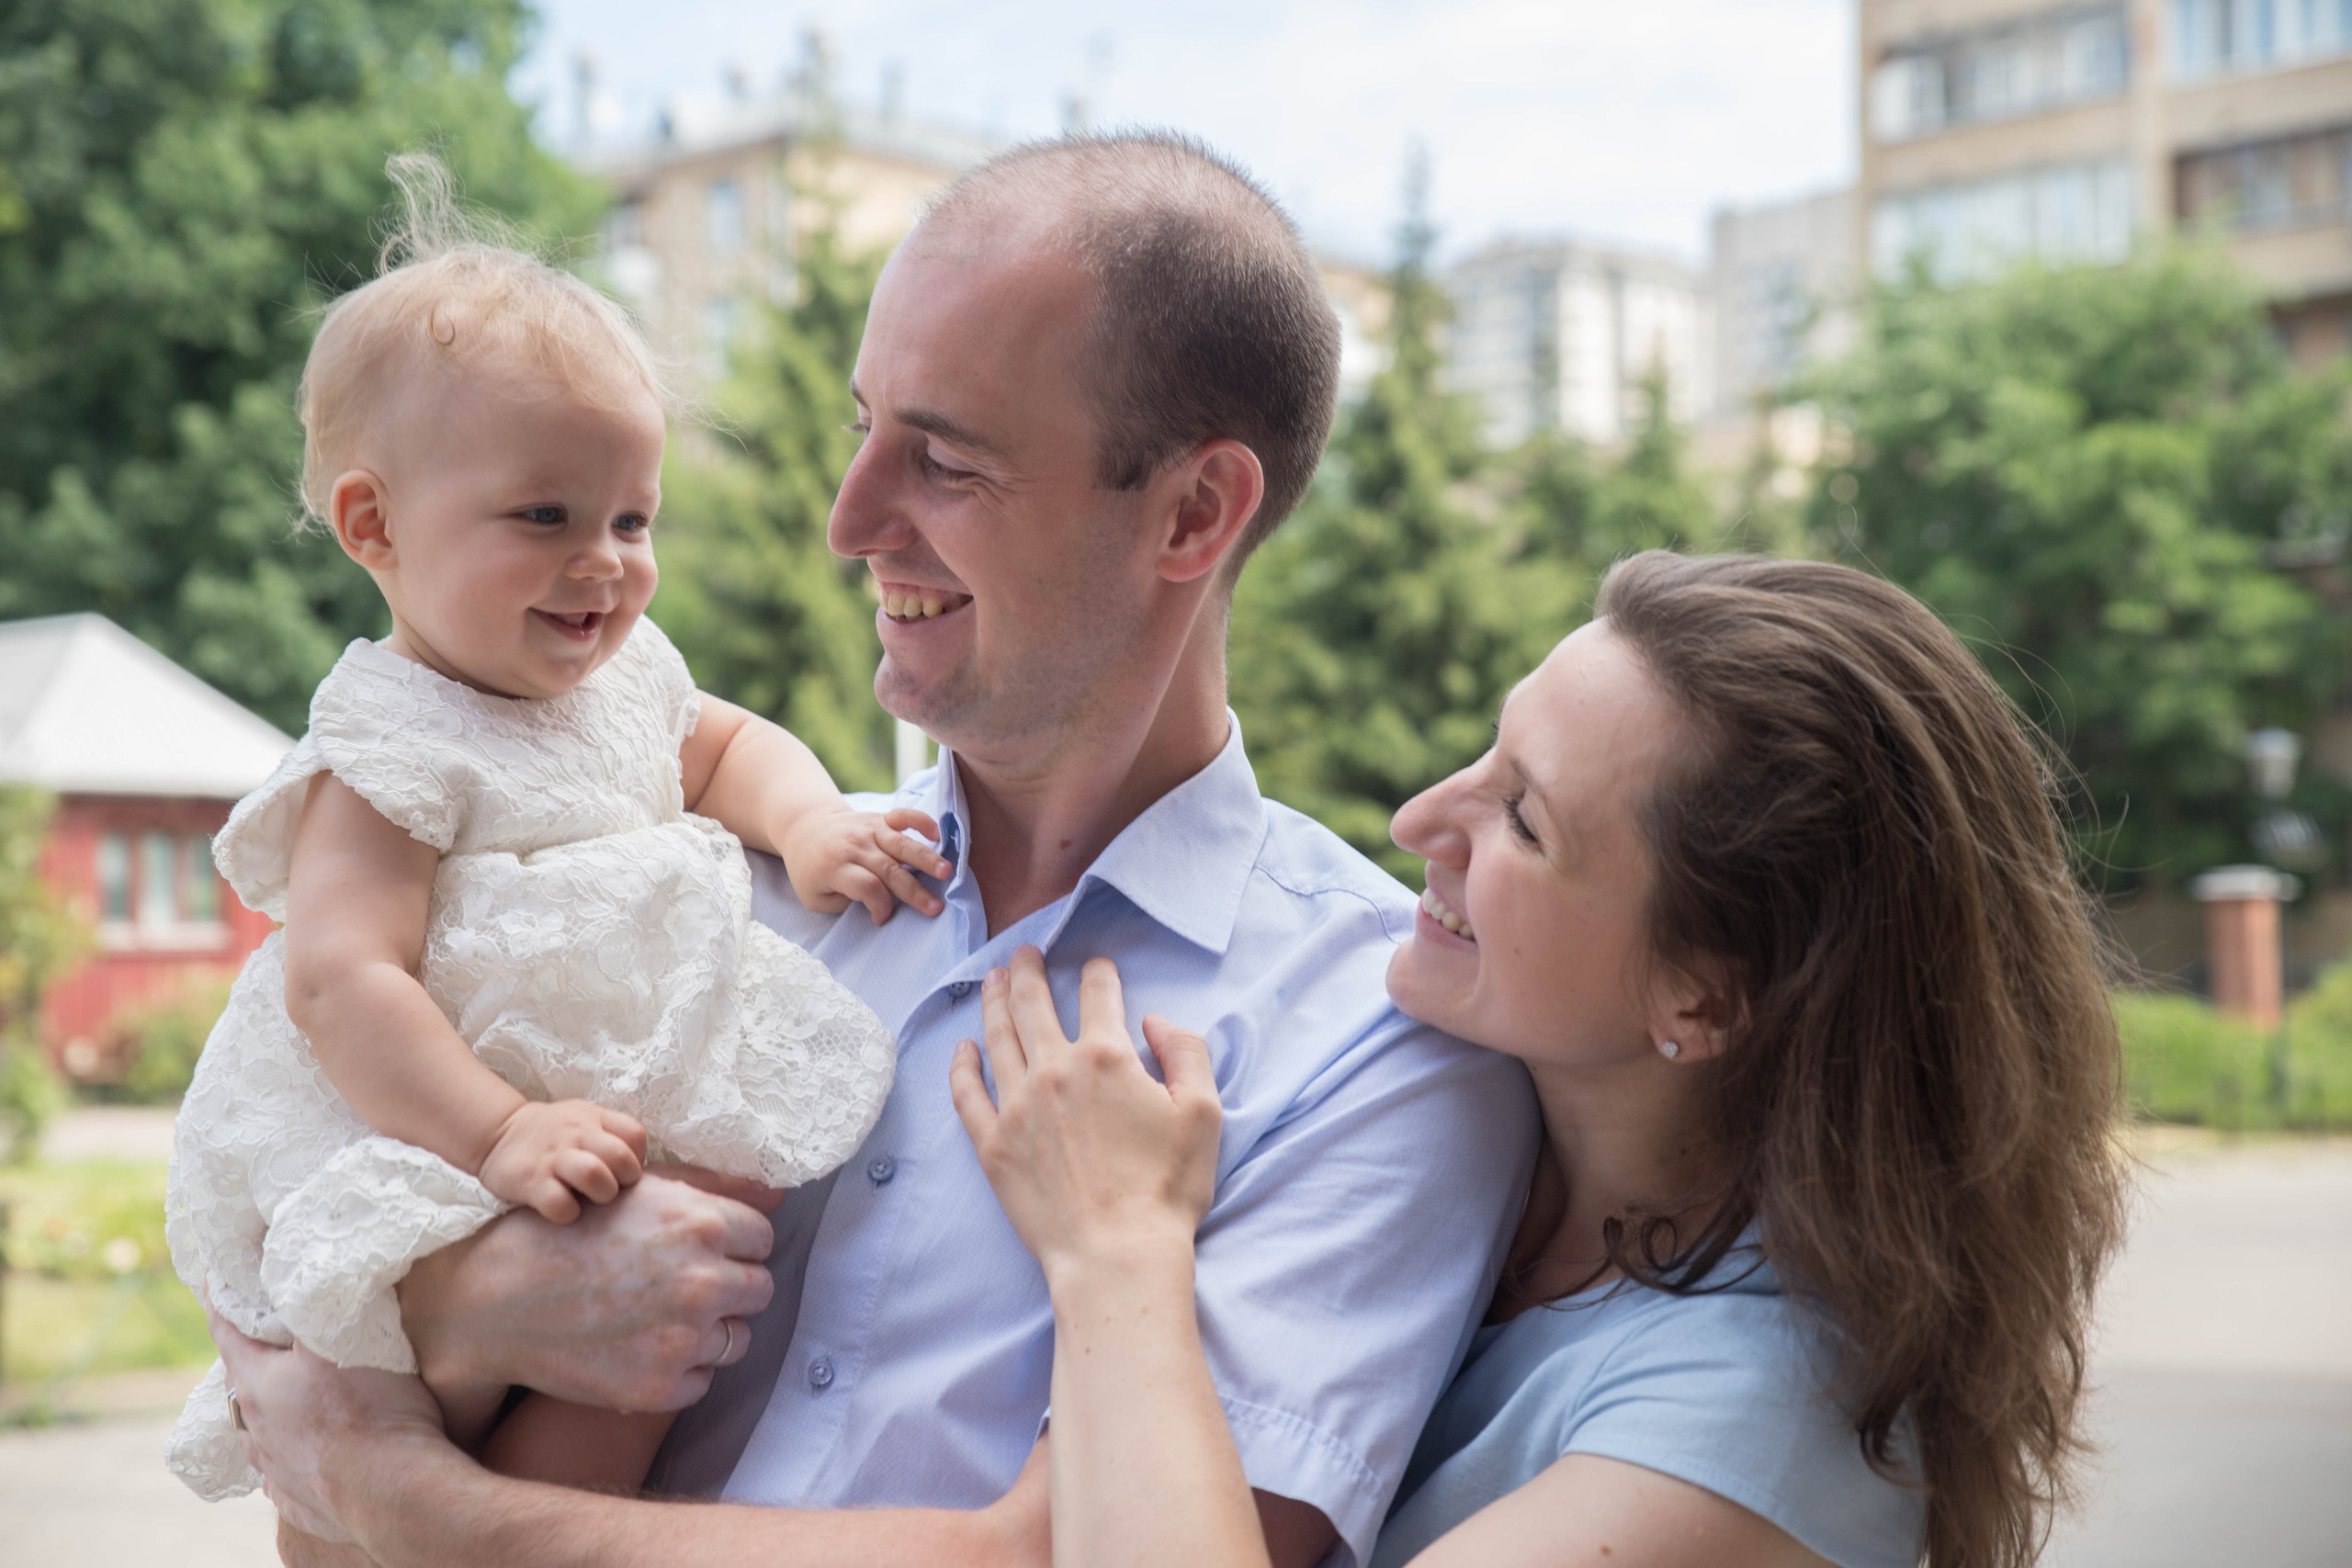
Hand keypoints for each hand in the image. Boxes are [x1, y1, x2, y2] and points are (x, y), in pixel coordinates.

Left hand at [206, 1301, 446, 1544]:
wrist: (391, 1487)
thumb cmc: (369, 1405)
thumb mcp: (342, 1334)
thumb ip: (318, 1302)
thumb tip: (306, 1270)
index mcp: (257, 1383)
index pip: (226, 1332)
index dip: (221, 1301)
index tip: (214, 1278)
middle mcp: (256, 1429)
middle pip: (242, 1385)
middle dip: (253, 1360)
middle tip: (269, 1340)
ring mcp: (275, 1469)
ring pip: (260, 1434)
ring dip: (269, 1415)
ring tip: (287, 1402)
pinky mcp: (299, 1501)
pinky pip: (283, 1477)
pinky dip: (288, 1462)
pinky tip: (302, 1458)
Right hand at [397, 1172, 772, 1413]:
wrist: (497, 1298)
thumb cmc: (571, 1233)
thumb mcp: (641, 1192)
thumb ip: (716, 1191)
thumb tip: (780, 1196)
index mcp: (701, 1224)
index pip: (763, 1240)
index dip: (733, 1245)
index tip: (701, 1251)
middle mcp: (701, 1282)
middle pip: (760, 1290)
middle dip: (728, 1287)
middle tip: (680, 1287)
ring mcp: (681, 1340)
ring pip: (736, 1340)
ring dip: (709, 1331)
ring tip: (657, 1317)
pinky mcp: (658, 1388)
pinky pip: (702, 1382)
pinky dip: (680, 1371)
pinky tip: (640, 1348)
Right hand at [479, 1099, 648, 1222]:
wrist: (498, 1133)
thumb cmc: (552, 1133)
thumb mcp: (583, 1119)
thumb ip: (611, 1134)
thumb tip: (642, 1166)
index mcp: (594, 1118)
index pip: (635, 1134)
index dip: (637, 1158)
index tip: (625, 1171)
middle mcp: (576, 1134)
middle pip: (620, 1156)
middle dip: (625, 1180)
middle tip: (613, 1189)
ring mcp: (553, 1157)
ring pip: (594, 1174)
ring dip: (602, 1194)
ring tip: (592, 1199)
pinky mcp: (531, 1181)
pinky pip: (560, 1203)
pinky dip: (568, 1213)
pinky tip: (565, 1209)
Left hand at [780, 805, 950, 923]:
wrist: (805, 827)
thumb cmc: (811, 870)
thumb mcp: (813, 897)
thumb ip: (843, 903)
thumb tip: (876, 902)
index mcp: (834, 867)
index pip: (865, 886)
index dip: (879, 905)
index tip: (881, 919)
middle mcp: (854, 846)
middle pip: (888, 869)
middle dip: (913, 891)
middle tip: (936, 908)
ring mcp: (868, 829)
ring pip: (901, 844)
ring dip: (925, 858)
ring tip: (947, 871)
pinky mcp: (878, 818)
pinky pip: (903, 816)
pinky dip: (921, 821)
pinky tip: (937, 834)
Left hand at [949, 947, 1222, 1283]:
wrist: (1116, 1255)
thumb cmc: (1167, 1188)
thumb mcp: (1204, 1112)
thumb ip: (1186, 1051)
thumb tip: (1154, 1021)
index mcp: (1106, 1056)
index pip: (1098, 994)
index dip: (1099, 973)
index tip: (1097, 967)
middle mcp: (1054, 1070)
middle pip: (1034, 1003)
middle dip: (1030, 970)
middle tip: (1025, 952)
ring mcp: (1016, 1106)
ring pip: (997, 1037)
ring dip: (995, 1001)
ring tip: (994, 980)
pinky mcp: (992, 1143)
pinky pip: (967, 1093)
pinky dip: (962, 1065)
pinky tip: (963, 1047)